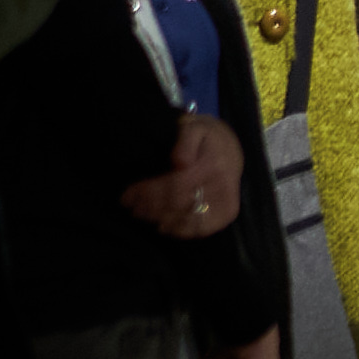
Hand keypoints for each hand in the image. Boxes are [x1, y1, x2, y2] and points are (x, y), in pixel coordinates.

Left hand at [124, 111, 237, 236]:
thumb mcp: (196, 127)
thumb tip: (179, 162)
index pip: (176, 185)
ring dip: (161, 219)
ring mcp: (225, 202)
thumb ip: (186, 140)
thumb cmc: (207, 138)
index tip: (128, 195)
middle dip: (150, 207)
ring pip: (188, 219)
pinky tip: (163, 225)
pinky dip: (179, 230)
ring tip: (142, 214)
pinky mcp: (227, 214)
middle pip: (178, 204)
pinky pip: (201, 228)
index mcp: (213, 164)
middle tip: (131, 206)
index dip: (150, 193)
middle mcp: (222, 185)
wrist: (231, 148)